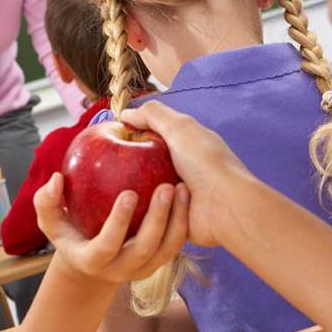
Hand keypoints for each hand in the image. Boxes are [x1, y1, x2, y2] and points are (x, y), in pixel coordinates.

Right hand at [33, 172, 188, 283]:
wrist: (94, 262)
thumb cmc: (70, 234)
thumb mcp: (51, 221)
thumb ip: (46, 201)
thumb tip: (57, 180)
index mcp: (93, 261)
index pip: (107, 246)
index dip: (118, 222)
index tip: (128, 193)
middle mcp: (121, 270)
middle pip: (144, 249)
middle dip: (157, 218)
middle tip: (165, 186)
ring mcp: (144, 269)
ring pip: (167, 249)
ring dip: (177, 219)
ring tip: (180, 187)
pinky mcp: (160, 262)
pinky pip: (176, 244)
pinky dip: (183, 221)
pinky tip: (185, 192)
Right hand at [121, 101, 254, 246]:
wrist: (226, 208)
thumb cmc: (206, 163)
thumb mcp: (179, 127)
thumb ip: (153, 115)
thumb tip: (125, 113)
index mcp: (184, 145)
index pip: (150, 135)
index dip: (131, 135)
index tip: (109, 138)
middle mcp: (180, 168)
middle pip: (143, 164)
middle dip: (127, 165)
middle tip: (106, 167)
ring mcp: (176, 195)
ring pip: (143, 191)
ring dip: (137, 189)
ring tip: (123, 189)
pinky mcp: (171, 218)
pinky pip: (148, 214)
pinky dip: (143, 211)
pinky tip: (129, 208)